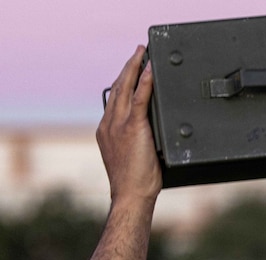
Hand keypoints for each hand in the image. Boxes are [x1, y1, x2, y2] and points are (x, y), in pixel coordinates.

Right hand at [97, 46, 161, 204]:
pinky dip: (145, 83)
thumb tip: (151, 133)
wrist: (131, 195)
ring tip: (143, 53)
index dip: (123, 81)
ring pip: (125, 88)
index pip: (114, 98)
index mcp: (106, 129)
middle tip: (138, 51)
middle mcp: (109, 123)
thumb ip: (136, 139)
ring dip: (135, 68)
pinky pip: (139, 100)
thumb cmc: (135, 182)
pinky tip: (150, 71)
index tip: (130, 69)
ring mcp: (118, 125)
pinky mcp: (132, 128)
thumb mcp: (132, 156)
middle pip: (117, 87)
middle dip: (128, 67)